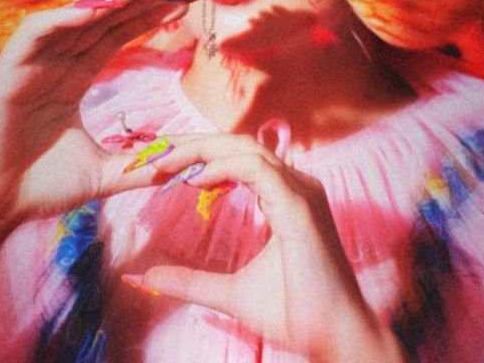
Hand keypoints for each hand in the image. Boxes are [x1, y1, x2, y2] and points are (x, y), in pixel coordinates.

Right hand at [0, 0, 187, 229]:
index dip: (148, 16)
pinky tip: (99, 7)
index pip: (117, 36)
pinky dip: (66, 17)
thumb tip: (184, 166)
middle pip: (103, 19)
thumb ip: (142, 165)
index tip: (184, 1)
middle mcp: (56, 63)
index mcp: (75, 77)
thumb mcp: (104, 172)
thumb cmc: (40, 186)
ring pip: (75, 19)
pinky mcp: (9, 69)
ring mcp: (33, 62)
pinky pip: (39, 32)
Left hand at [132, 134, 404, 362]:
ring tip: (164, 164)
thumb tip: (147, 277)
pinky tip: (194, 179)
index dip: (197, 155)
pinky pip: (257, 169)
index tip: (159, 165)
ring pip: (245, 148)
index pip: (236, 158)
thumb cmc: (294, 312)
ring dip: (201, 151)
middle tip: (151, 154)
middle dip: (192, 144)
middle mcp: (295, 184)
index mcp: (285, 195)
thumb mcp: (230, 292)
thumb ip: (191, 281)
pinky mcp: (300, 205)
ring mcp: (300, 191)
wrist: (336, 337)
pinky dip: (222, 167)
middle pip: (237, 145)